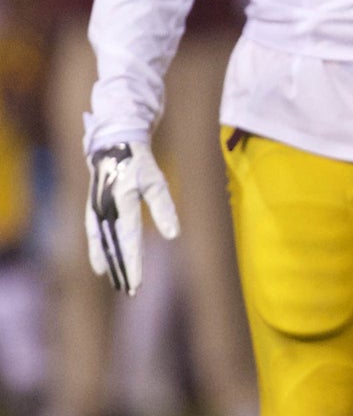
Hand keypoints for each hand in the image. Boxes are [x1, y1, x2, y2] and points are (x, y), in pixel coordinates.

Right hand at [86, 142, 178, 294]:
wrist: (113, 148)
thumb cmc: (140, 164)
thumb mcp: (156, 182)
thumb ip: (164, 208)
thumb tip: (173, 235)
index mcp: (123, 202)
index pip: (130, 239)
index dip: (133, 262)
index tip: (137, 282)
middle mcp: (105, 210)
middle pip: (114, 247)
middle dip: (122, 270)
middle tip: (131, 292)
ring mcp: (96, 211)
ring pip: (102, 245)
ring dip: (110, 265)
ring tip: (118, 285)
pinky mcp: (92, 212)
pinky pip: (94, 237)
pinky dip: (97, 253)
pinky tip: (101, 268)